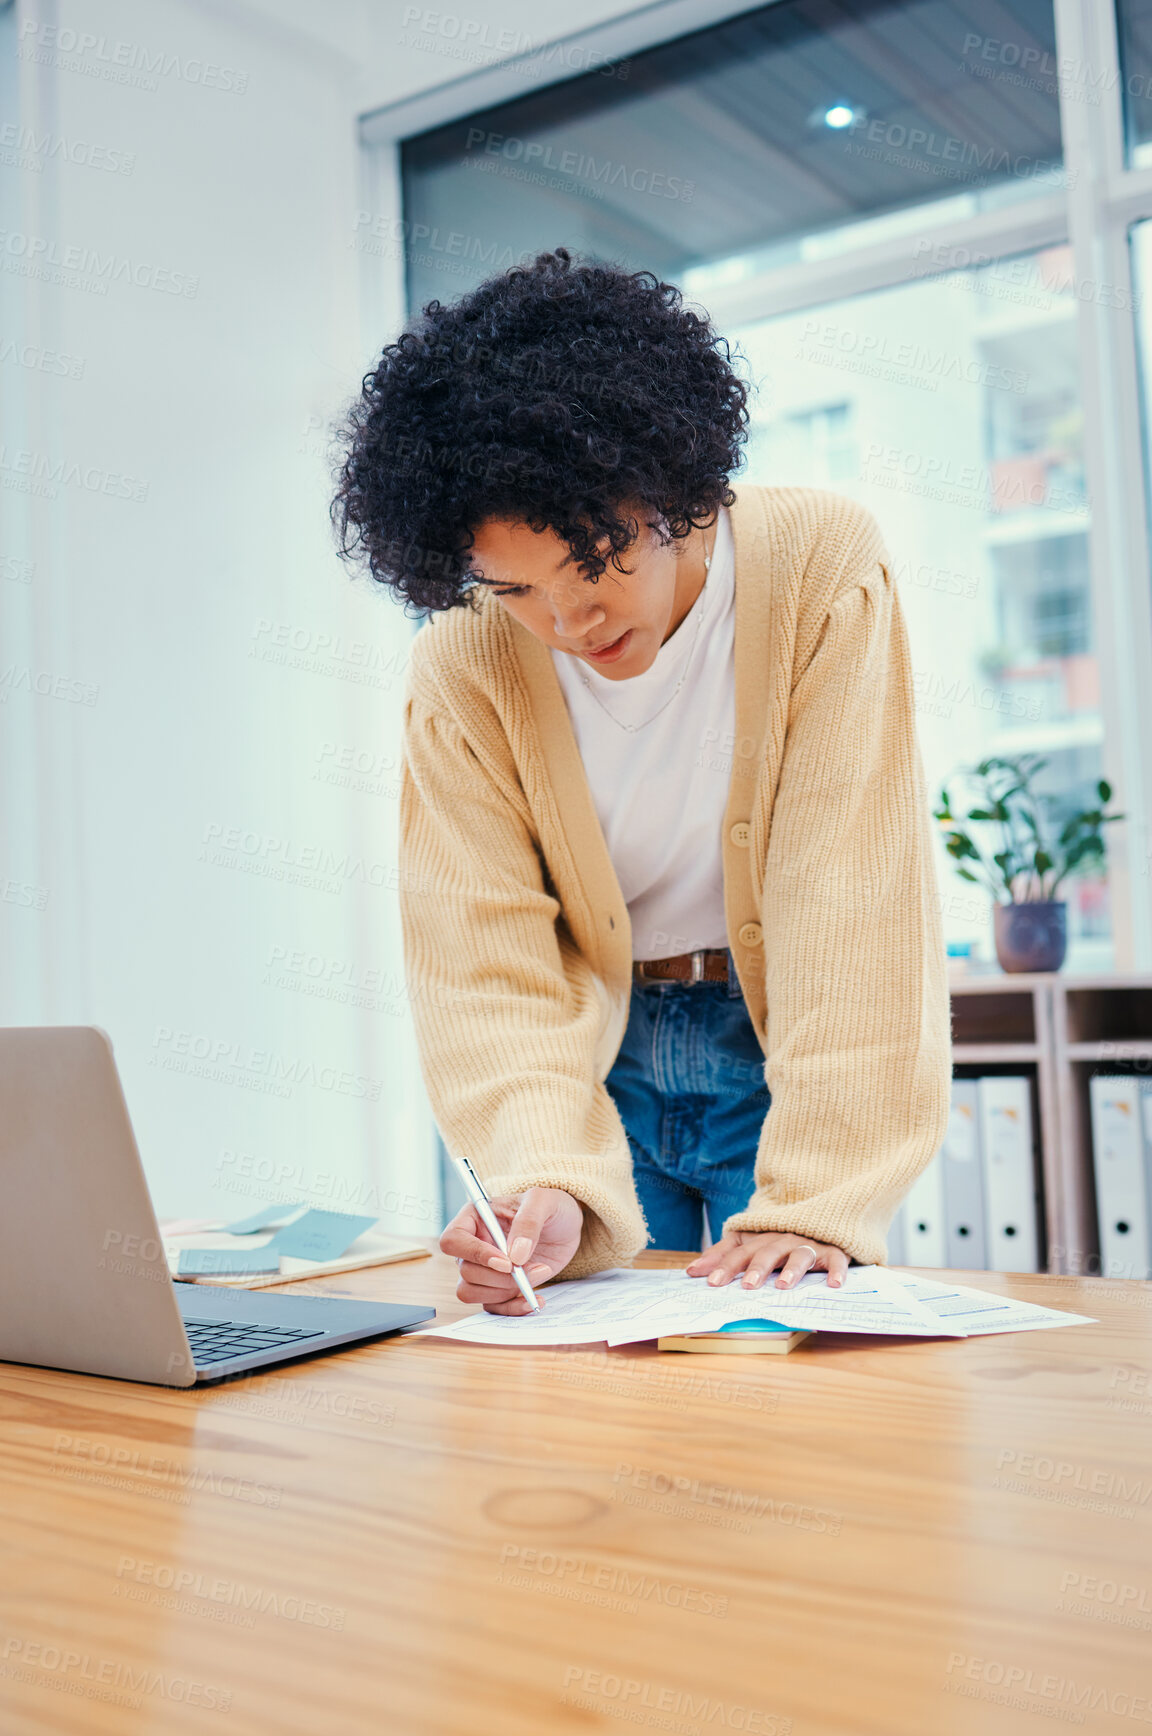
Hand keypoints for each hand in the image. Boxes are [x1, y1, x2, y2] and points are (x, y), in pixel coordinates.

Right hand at [439, 1186, 582, 1314]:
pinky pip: (492, 1307)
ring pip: (473, 1292)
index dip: (475, 1254)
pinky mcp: (498, 1286)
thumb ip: (528, 1222)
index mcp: (475, 1218)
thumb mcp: (543, 1201)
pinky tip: (534, 1299)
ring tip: (540, 1273)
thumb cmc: (550, 1207)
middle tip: (534, 1267)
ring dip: (507, 1290)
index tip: (506, 1262)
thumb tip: (515, 1256)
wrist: (566, 1226)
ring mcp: (483, 1268)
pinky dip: (513, 1308)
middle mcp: (473, 1244)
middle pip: (466, 1271)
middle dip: (501, 1276)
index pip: (453, 1240)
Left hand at [686, 1231, 849, 1290]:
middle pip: (768, 1252)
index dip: (725, 1265)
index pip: (740, 1251)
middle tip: (747, 1285)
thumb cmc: (777, 1241)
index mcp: (760, 1239)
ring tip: (784, 1285)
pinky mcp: (833, 1250)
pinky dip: (837, 1270)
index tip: (711, 1282)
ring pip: (800, 1254)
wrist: (817, 1222)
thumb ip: (721, 1255)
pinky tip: (835, 1284)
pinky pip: (837, 1258)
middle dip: (757, 1268)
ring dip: (792, 1269)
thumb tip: (690, 1270)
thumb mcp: (748, 1244)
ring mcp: (808, 1243)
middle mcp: (782, 1239)